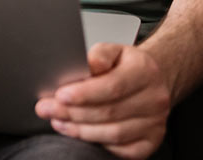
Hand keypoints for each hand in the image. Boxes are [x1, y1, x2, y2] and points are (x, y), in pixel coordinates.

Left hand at [36, 43, 170, 158]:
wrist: (152, 80)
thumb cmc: (128, 67)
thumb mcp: (114, 51)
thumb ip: (99, 56)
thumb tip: (87, 64)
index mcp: (145, 71)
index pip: (113, 86)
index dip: (84, 94)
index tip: (60, 95)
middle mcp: (154, 98)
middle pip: (109, 112)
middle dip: (73, 112)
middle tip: (47, 109)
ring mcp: (155, 123)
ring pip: (112, 134)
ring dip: (80, 130)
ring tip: (58, 121)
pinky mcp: (150, 142)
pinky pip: (120, 150)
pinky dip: (97, 144)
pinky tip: (80, 134)